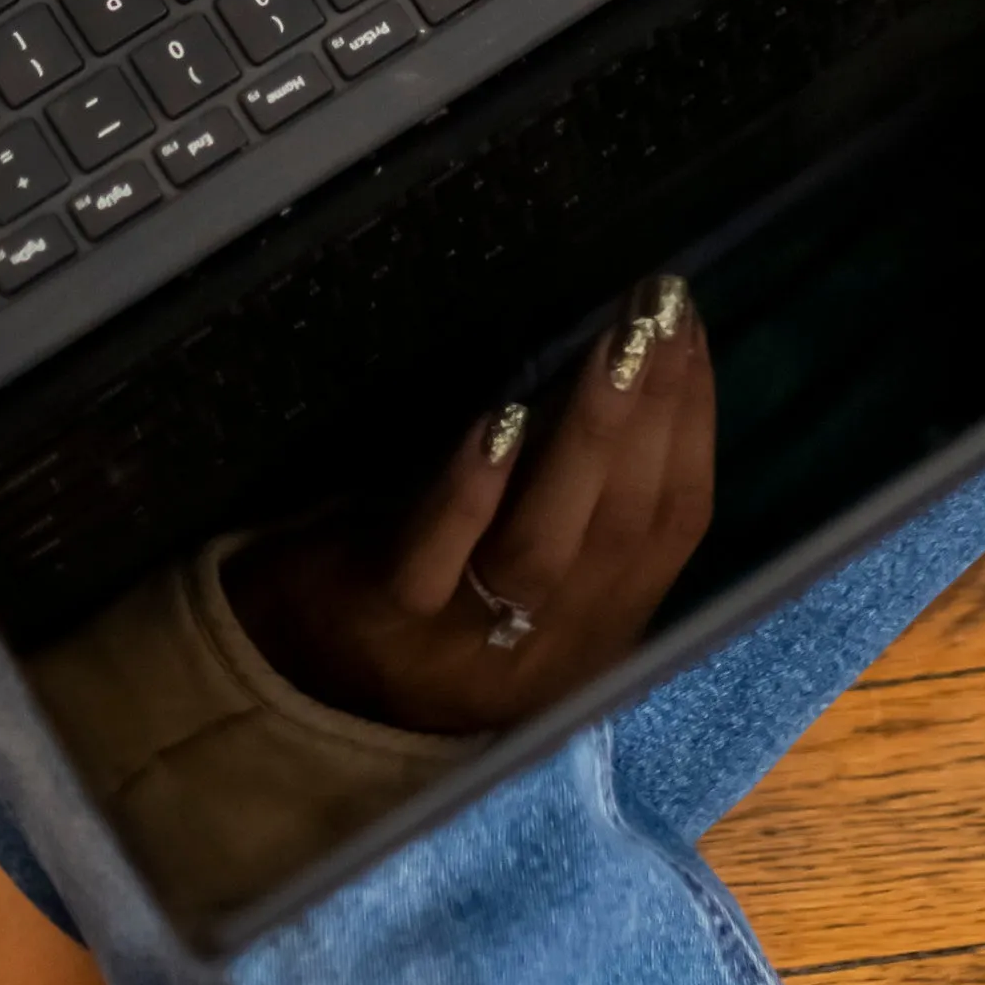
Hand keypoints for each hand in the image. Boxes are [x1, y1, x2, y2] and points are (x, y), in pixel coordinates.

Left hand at [225, 276, 716, 734]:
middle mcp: (543, 648)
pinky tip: (502, 418)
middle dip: (652, 414)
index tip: (689, 332)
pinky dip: (474, 488)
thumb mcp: (524, 564)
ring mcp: (460, 641)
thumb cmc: (424, 590)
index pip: (670, 528)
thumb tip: (636, 362)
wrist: (292, 672)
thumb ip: (577, 494)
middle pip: (619, 531)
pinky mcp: (382, 617)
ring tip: (611, 349)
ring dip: (586, 439)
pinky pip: (436, 558)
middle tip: (659, 312)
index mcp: (595, 632)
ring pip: (543, 548)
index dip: (692, 428)